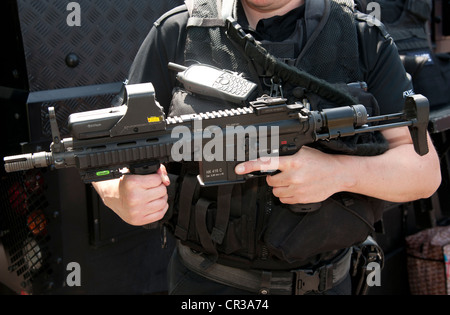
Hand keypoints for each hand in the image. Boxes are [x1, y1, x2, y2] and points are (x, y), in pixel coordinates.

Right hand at [93, 165, 170, 225]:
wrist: (110, 195)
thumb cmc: (122, 183)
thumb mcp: (135, 171)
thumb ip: (155, 171)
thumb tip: (166, 179)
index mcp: (132, 184)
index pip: (158, 180)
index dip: (157, 178)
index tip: (152, 179)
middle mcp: (134, 198)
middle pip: (162, 191)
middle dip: (159, 187)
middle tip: (152, 187)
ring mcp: (137, 211)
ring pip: (163, 203)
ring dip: (161, 197)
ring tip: (153, 195)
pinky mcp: (138, 220)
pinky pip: (160, 214)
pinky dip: (161, 208)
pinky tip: (154, 203)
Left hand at [235, 146, 351, 204]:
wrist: (338, 174)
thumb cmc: (320, 162)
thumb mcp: (302, 152)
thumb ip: (285, 154)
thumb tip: (269, 155)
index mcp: (292, 162)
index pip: (267, 163)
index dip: (250, 166)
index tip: (239, 168)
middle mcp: (293, 176)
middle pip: (270, 181)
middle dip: (273, 177)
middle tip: (284, 173)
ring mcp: (297, 189)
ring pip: (276, 191)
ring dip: (280, 187)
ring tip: (292, 180)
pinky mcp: (301, 199)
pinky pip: (284, 200)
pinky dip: (287, 195)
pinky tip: (296, 188)